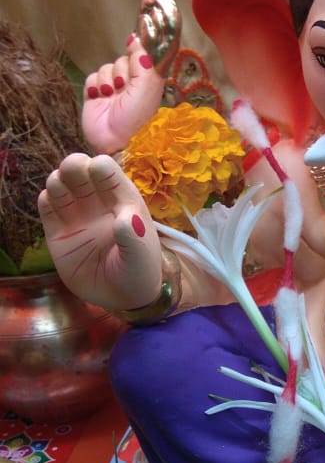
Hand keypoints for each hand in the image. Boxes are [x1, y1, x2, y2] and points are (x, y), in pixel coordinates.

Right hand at [38, 153, 162, 311]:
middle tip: (72, 168)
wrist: (123, 297)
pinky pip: (48, 208)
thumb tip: (126, 219)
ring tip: (59, 185)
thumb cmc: (139, 271)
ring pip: (62, 186)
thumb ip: (134, 237)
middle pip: (81, 173)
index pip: (109, 174)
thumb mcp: (141, 257)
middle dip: (75, 165)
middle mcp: (98, 204)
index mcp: (123, 201)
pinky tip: (50, 202)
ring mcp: (77, 216)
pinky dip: (46, 200)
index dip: (102, 167)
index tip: (97, 168)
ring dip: (58, 180)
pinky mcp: (58, 233)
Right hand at [82, 0, 180, 154]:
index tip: (153, 1)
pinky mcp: (97, 92)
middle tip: (127, 86)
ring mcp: (115, 86)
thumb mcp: (148, 85)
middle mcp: (135, 80)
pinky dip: (97, 86)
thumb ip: (146, 59)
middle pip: (127, 56)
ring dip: (110, 79)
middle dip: (125, 68)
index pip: (153, 49)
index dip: (153, 29)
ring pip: (109, 65)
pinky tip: (102, 99)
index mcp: (153, 79)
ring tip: (115, 97)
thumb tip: (138, 37)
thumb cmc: (138, 117)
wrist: (115, 142)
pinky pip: (95, 76)